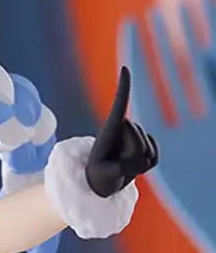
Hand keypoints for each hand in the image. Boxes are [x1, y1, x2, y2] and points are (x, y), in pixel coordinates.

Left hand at [86, 66, 158, 196]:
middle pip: (138, 143)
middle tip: (113, 163)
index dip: (124, 87)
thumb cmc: (98, 177)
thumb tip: (138, 162)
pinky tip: (132, 167)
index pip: (120, 105)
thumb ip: (122, 168)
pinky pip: (154, 156)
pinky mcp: (145, 147)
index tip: (124, 69)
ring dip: (135, 164)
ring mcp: (136, 137)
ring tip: (120, 165)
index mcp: (110, 128)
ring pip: (147, 151)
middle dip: (130, 156)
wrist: (102, 182)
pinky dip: (144, 167)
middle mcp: (124, 128)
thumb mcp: (104, 176)